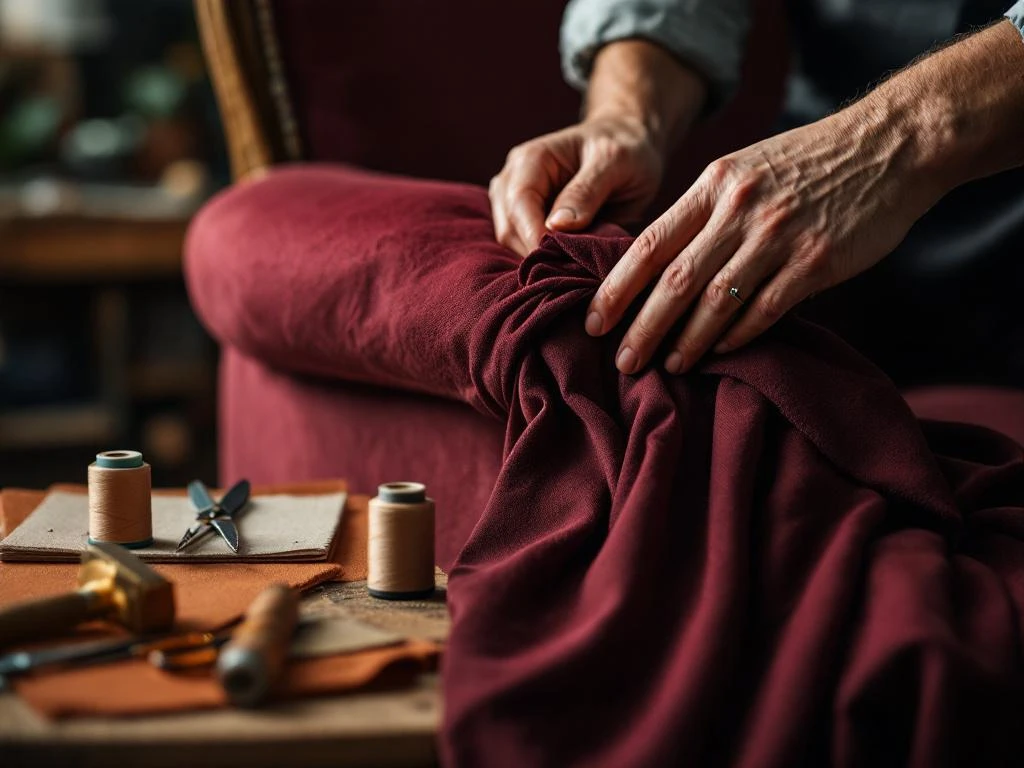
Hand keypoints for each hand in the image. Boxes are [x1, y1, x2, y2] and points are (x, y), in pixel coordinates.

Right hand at [489, 116, 663, 256]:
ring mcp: (515, 202)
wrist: (630, 145)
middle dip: (537, 252)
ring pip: (511, 243)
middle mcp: (514, 180)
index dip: (535, 236)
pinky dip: (543, 259)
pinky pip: (523, 248)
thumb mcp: (615, 163)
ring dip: (539, 259)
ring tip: (574, 266)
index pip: (519, 204)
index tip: (563, 260)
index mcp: (531, 159)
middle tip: (575, 269)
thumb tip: (556, 226)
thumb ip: (586, 191)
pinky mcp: (526, 221)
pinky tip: (567, 263)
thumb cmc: (626, 148)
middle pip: (508, 228)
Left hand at [585, 103, 948, 374]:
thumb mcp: (744, 170)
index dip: (616, 288)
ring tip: (668, 366)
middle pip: (674, 281)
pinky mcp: (817, 260)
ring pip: (716, 302)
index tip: (593, 320)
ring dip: (687, 341)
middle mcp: (740, 210)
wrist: (890, 143)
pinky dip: (737, 335)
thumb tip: (658, 267)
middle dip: (642, 327)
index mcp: (714, 186)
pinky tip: (719, 353)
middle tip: (623, 361)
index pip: (649, 244)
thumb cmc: (807, 163)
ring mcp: (779, 235)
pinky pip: (765, 309)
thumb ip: (703, 212)